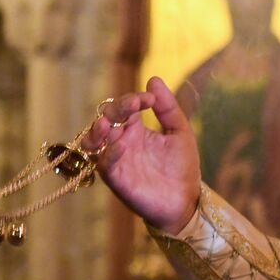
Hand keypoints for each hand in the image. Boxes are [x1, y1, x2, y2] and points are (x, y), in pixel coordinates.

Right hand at [81, 77, 200, 233]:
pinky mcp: (115, 178)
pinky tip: (121, 145)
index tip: (149, 99)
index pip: (125, 106)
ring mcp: (116, 159)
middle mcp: (121, 141)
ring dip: (97, 130)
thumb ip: (168, 107)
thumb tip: (153, 79)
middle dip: (116, 109)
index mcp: (136, 129)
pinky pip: (104, 163)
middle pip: (106, 118)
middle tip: (132, 105)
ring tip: (107, 124)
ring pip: (93, 140)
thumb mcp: (180, 131)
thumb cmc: (182, 167)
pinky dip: (109, 153)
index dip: (133, 98)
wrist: (185, 200)